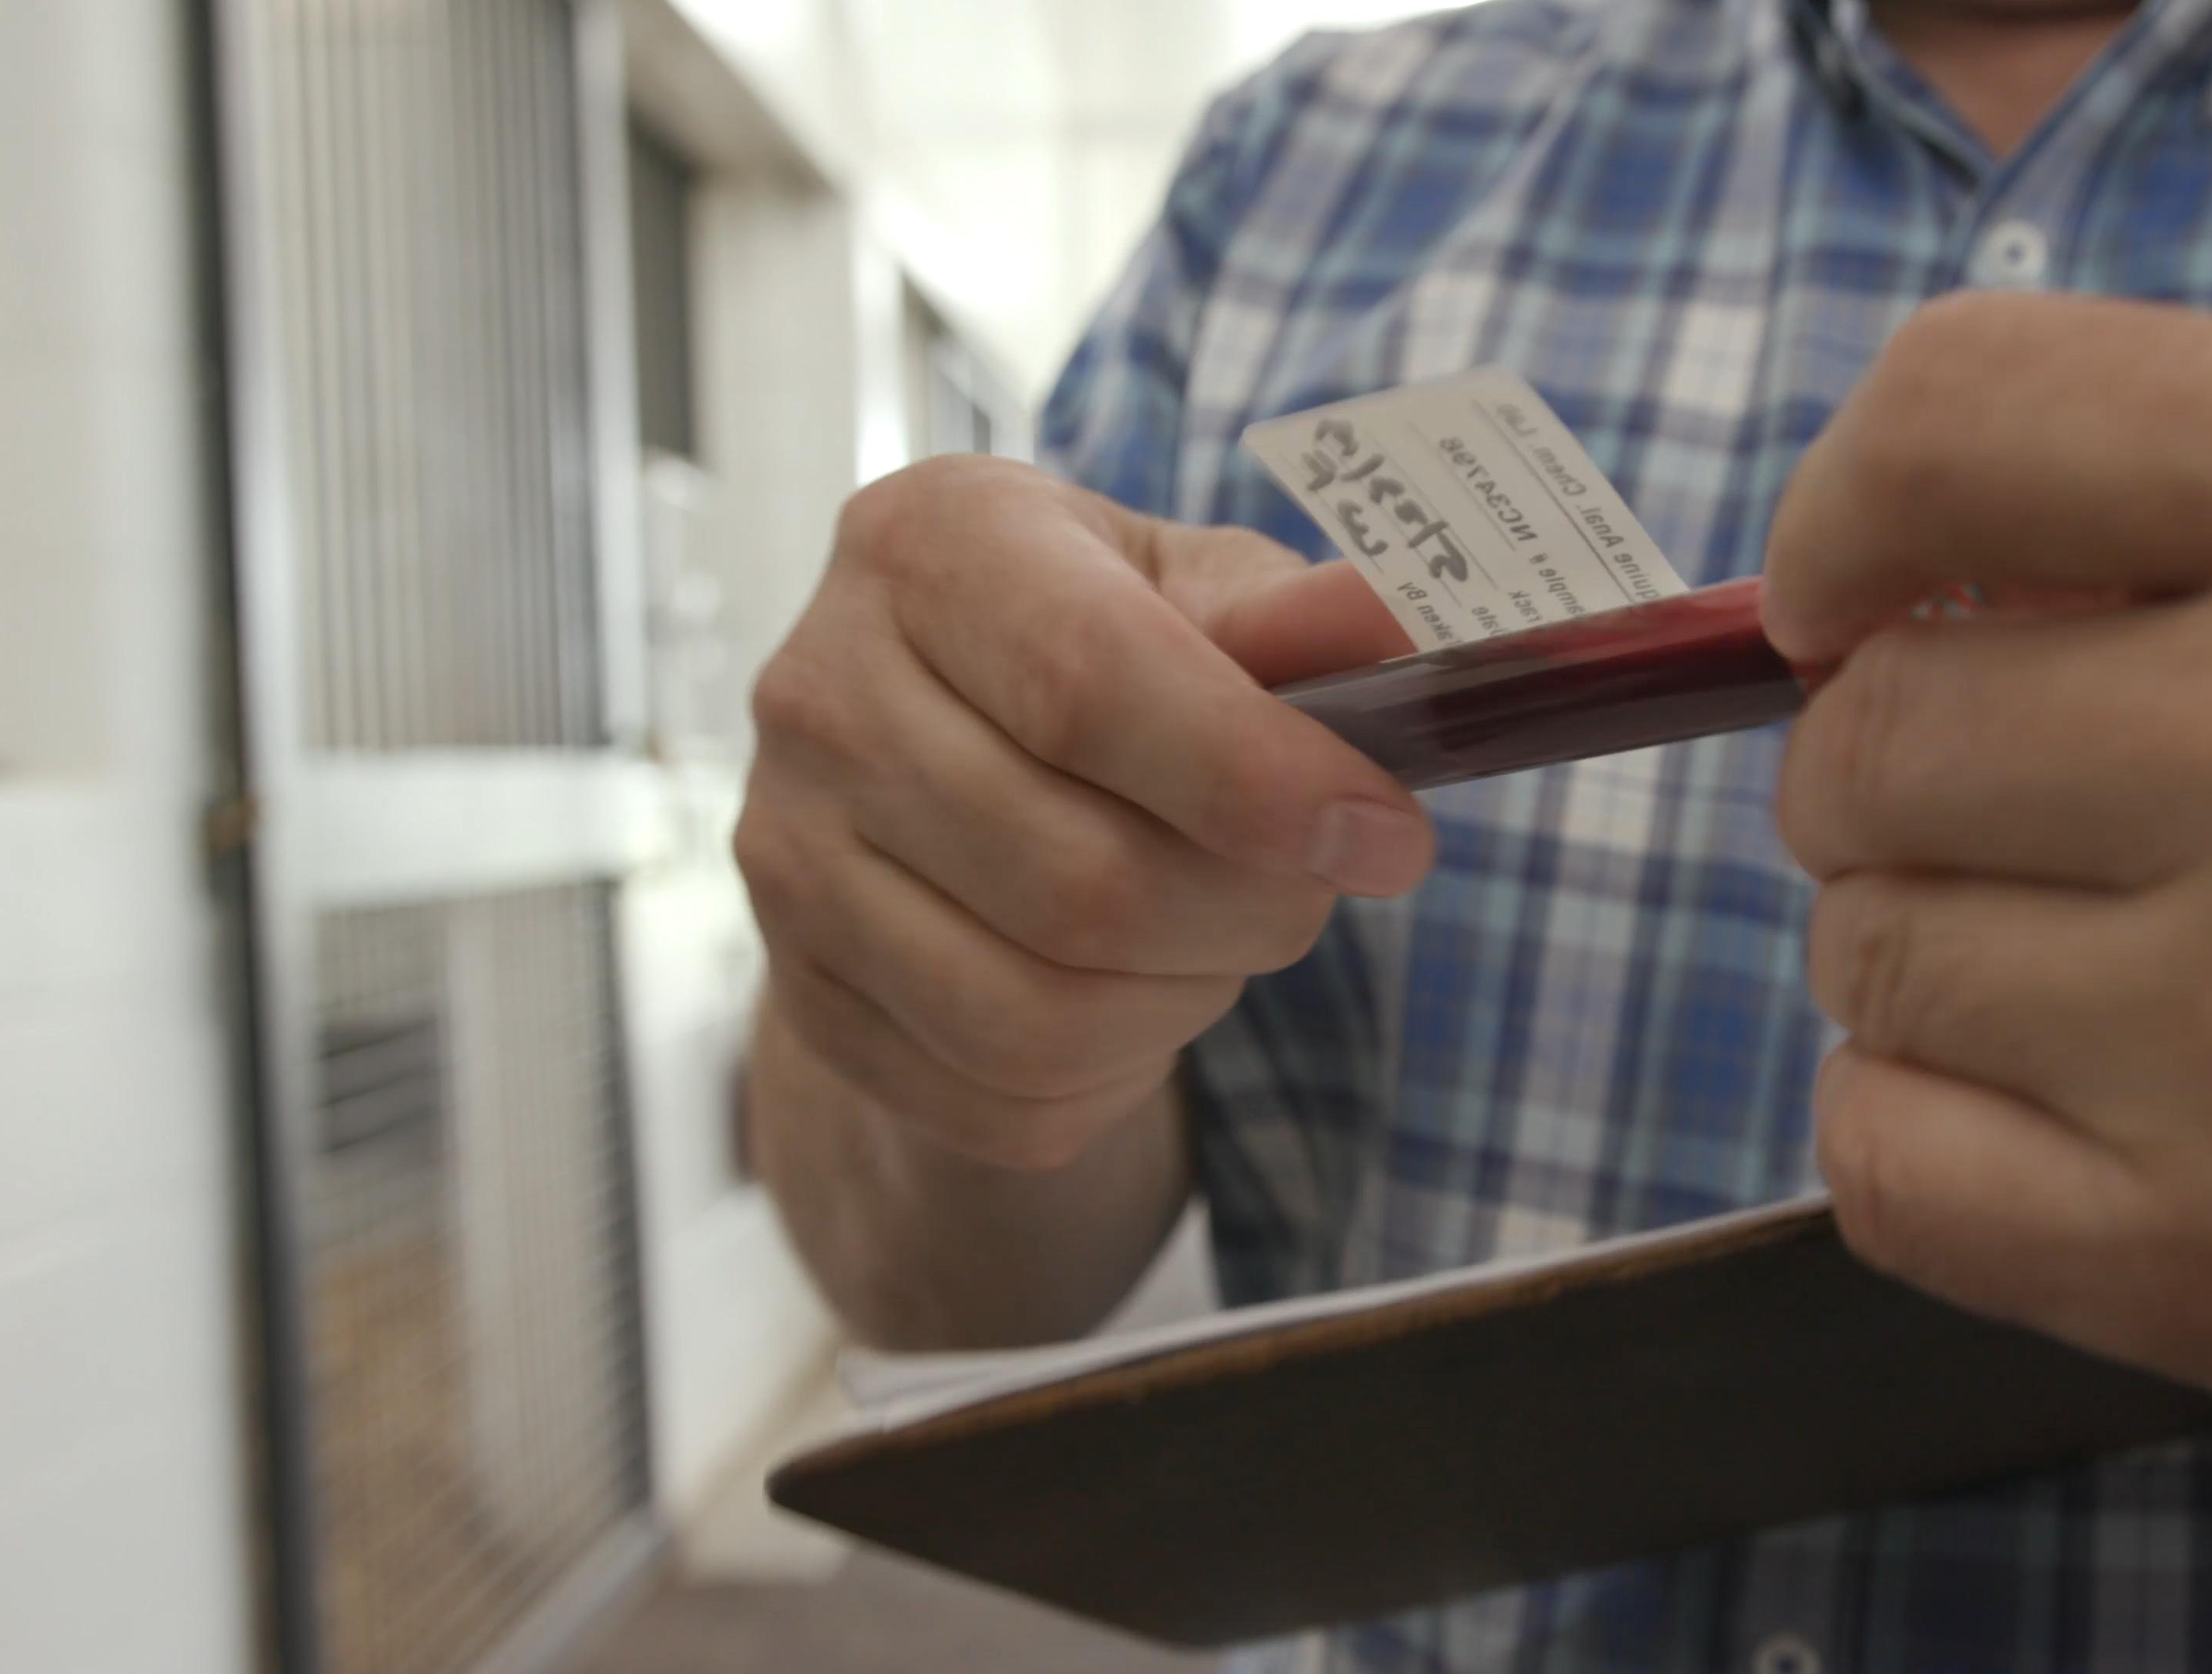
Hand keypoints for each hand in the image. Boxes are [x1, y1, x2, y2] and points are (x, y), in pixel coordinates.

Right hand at [737, 456, 1429, 1168]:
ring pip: (1036, 1017)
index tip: (1384, 835)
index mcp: (931, 543)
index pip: (1088, 685)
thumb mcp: (1203, 591)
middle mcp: (822, 693)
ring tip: (1223, 936)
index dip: (1258, 782)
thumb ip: (1302, 617)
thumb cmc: (1113, 649)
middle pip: (1077, 879)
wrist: (953, 745)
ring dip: (1185, 1002)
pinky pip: (999, 1101)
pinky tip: (1138, 999)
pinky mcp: (805, 995)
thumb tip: (1424, 632)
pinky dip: (1112, 1079)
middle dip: (1250, 911)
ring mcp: (788, 856)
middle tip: (1315, 886)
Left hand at [1763, 294, 2211, 1517]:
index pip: (1962, 409)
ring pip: (1862, 946)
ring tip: (2106, 966)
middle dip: (1905, 769)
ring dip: (1933, 947)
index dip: (1851, 511)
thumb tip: (1906, 576)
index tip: (1854, 591)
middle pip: (1875, 728)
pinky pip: (1878, 1154)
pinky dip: (1928, 1127)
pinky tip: (2071, 1107)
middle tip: (2031, 811)